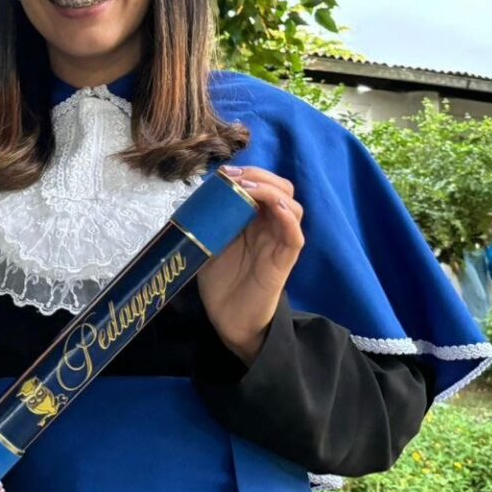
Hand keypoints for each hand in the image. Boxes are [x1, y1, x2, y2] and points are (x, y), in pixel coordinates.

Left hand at [197, 166, 305, 363]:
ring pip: (293, 207)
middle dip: (260, 176)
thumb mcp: (208, 242)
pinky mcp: (284, 261)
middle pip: (281, 189)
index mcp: (255, 219)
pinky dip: (288, 218)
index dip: (248, 172)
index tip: (225, 172)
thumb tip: (196, 194)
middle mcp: (271, 227)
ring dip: (272, 191)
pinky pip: (294, 235)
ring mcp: (279, 242)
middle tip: (235, 177)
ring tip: (248, 188)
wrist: (228, 319)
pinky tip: (275, 207)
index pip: (263, 185)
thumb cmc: (220, 280)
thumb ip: (208, 220)